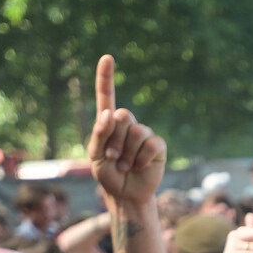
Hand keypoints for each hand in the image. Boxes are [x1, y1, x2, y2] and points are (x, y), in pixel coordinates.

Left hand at [86, 56, 164, 206]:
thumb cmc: (107, 175)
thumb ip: (99, 133)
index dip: (106, 77)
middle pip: (122, 115)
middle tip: (112, 158)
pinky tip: (138, 167)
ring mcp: (144, 135)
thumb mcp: (94, 155)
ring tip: (124, 166)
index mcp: (108, 124)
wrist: (125, 195)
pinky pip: (151, 144)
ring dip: (126, 153)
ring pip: (136, 131)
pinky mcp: (158, 147)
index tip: (107, 58)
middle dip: (115, 139)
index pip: (106, 96)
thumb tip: (109, 113)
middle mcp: (127, 125)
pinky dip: (141, 158)